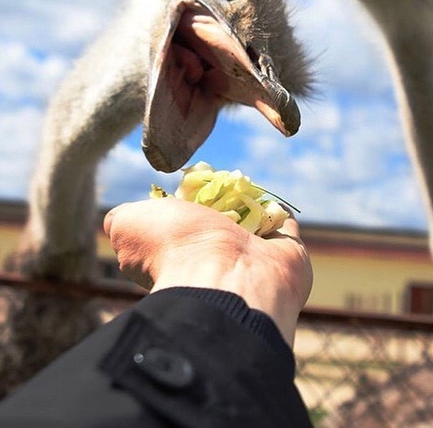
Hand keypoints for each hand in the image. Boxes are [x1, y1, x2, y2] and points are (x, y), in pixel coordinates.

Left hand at [103, 198, 312, 345]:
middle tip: (225, 183)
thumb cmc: (175, 247)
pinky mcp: (285, 257)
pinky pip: (284, 231)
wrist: (226, 277)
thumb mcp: (128, 225)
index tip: (193, 185)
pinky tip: (273, 200)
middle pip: (220, 227)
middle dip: (222, 206)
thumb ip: (120, 219)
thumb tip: (122, 220)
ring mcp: (251, 261)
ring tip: (248, 186)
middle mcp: (215, 262)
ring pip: (252, 229)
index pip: (185, 228)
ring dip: (251, 209)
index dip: (187, 204)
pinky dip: (280, 216)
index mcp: (181, 254)